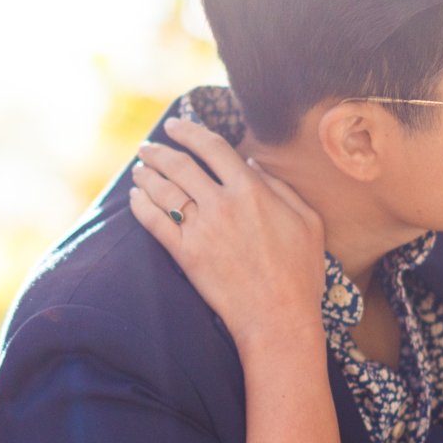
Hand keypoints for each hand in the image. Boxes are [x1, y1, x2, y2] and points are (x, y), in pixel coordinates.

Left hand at [127, 114, 324, 351]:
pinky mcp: (186, 255)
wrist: (278, 317)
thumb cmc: (300, 272)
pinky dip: (141, 206)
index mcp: (251, 190)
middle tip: (147, 147)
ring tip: (138, 169)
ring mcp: (201, 229)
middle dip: (159, 151)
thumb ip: (280, 187)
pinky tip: (135, 198)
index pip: (213, 148)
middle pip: (180, 165)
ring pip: (163, 190)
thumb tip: (252, 165)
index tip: (176, 125)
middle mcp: (222, 204)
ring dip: (146, 175)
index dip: (189, 131)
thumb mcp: (307, 221)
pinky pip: (155, 223)